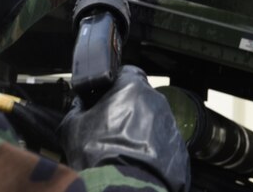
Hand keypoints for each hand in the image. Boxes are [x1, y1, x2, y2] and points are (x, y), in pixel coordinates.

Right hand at [59, 66, 189, 191]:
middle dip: (127, 108)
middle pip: (142, 98)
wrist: (121, 190)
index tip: (107, 97)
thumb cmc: (97, 156)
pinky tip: (136, 161)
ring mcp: (171, 127)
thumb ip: (77, 107)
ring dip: (141, 130)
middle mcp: (156, 102)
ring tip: (123, 148)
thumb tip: (80, 104)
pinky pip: (164, 144)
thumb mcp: (72, 125)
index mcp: (131, 87)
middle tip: (111, 126)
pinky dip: (152, 150)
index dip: (115, 85)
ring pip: (154, 121)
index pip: (127, 73)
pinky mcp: (180, 151)